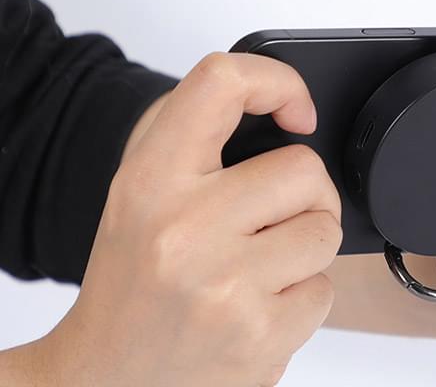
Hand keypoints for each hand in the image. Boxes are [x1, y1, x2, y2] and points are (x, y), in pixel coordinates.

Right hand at [37, 53, 341, 386]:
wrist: (106, 378)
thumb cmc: (133, 274)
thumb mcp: (142, 185)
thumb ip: (199, 129)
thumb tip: (283, 105)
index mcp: (152, 180)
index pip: (222, 83)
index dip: (276, 81)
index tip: (296, 112)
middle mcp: (186, 230)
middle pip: (305, 169)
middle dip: (303, 191)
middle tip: (269, 215)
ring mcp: (226, 290)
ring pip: (325, 229)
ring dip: (304, 244)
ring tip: (258, 263)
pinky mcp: (260, 340)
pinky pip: (326, 291)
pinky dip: (303, 297)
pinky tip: (258, 304)